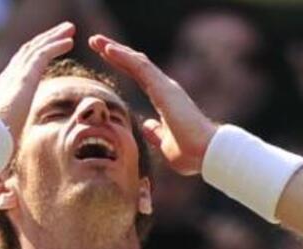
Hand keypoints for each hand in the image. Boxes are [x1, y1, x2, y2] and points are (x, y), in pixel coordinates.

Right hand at [0, 22, 75, 141]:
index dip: (32, 56)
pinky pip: (43, 54)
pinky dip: (56, 45)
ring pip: (36, 48)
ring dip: (54, 36)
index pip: (18, 67)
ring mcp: (15, 76)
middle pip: (27, 52)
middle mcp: (7, 78)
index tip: (45, 49)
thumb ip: (7, 139)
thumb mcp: (2, 138)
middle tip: (62, 32)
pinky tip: (70, 41)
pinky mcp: (25, 77)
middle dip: (45, 40)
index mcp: (2, 91)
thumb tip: (5, 164)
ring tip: (70, 29)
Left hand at [89, 34, 216, 174]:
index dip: (122, 64)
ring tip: (96, 41)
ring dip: (115, 49)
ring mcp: (165, 86)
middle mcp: (165, 88)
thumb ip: (156, 133)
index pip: (139, 76)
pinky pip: (140, 67)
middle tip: (96, 41)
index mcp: (164, 99)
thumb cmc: (191, 153)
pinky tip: (107, 49)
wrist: (206, 153)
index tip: (104, 56)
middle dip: (115, 51)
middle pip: (136, 64)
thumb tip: (146, 126)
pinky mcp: (164, 89)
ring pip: (136, 61)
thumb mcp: (166, 144)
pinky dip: (123, 57)